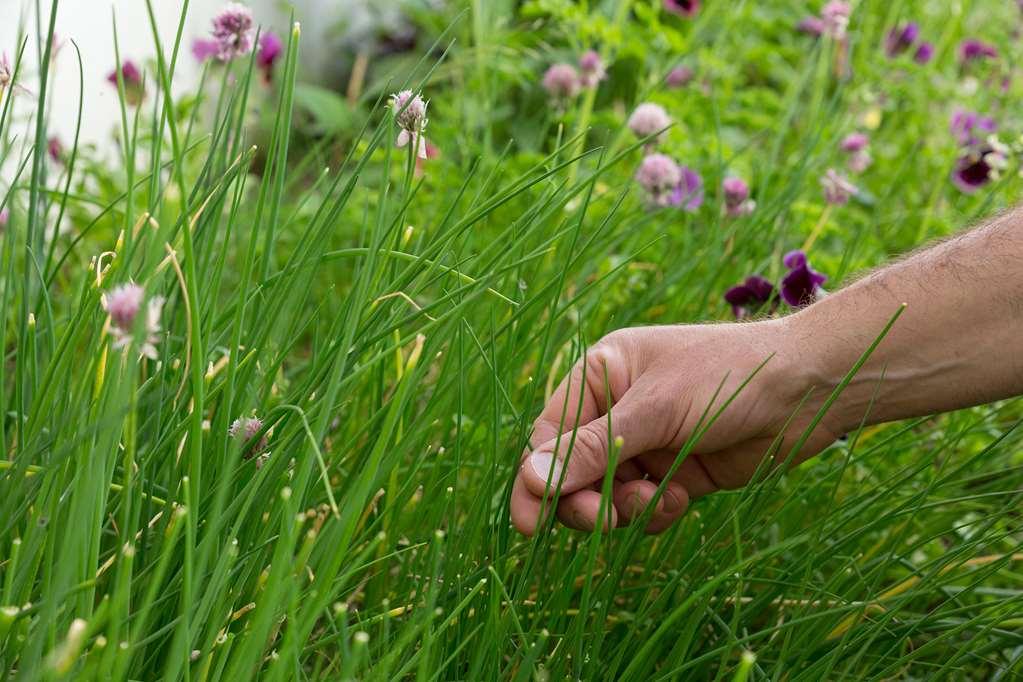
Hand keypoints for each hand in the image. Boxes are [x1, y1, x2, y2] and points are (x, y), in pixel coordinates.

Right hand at [510, 320, 844, 534]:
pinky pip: (644, 506)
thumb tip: (529, 480)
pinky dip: (655, 511)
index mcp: (602, 375)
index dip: (537, 478)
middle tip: (602, 521)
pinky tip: (682, 498)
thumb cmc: (728, 378)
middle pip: (572, 472)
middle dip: (584, 501)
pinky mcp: (677, 472)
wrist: (809, 389)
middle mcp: (618, 408)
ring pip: (607, 494)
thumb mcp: (655, 411)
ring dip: (625, 508)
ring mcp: (648, 442)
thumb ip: (593, 449)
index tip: (530, 524)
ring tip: (657, 501)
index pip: (550, 435)